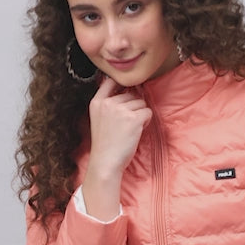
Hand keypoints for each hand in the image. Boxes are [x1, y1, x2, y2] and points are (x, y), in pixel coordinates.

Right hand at [81, 76, 152, 218]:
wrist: (105, 163)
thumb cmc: (105, 144)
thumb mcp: (99, 119)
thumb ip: (109, 104)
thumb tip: (130, 90)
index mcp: (97, 102)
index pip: (110, 81)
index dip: (122, 85)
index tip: (126, 91)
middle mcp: (108, 103)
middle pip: (131, 94)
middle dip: (133, 107)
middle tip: (126, 125)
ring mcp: (120, 110)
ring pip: (141, 103)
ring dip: (140, 114)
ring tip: (130, 129)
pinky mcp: (133, 119)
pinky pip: (148, 112)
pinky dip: (146, 121)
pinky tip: (137, 131)